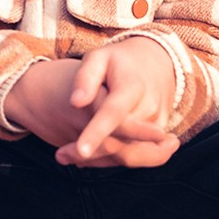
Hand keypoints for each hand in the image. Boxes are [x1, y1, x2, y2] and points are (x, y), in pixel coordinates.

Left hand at [61, 38, 179, 165]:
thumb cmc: (120, 62)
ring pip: (129, 156)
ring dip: (99, 161)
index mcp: (132, 87)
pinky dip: (110, 159)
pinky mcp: (158, 139)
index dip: (97, 132)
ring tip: (67, 157)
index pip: (114, 113)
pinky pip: (135, 157)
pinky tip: (87, 156)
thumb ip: (85, 78)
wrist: (156, 65)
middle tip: (60, 156)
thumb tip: (75, 102)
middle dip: (93, 155)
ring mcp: (156, 127)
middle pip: (122, 142)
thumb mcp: (99, 58)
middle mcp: (149, 110)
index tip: (81, 150)